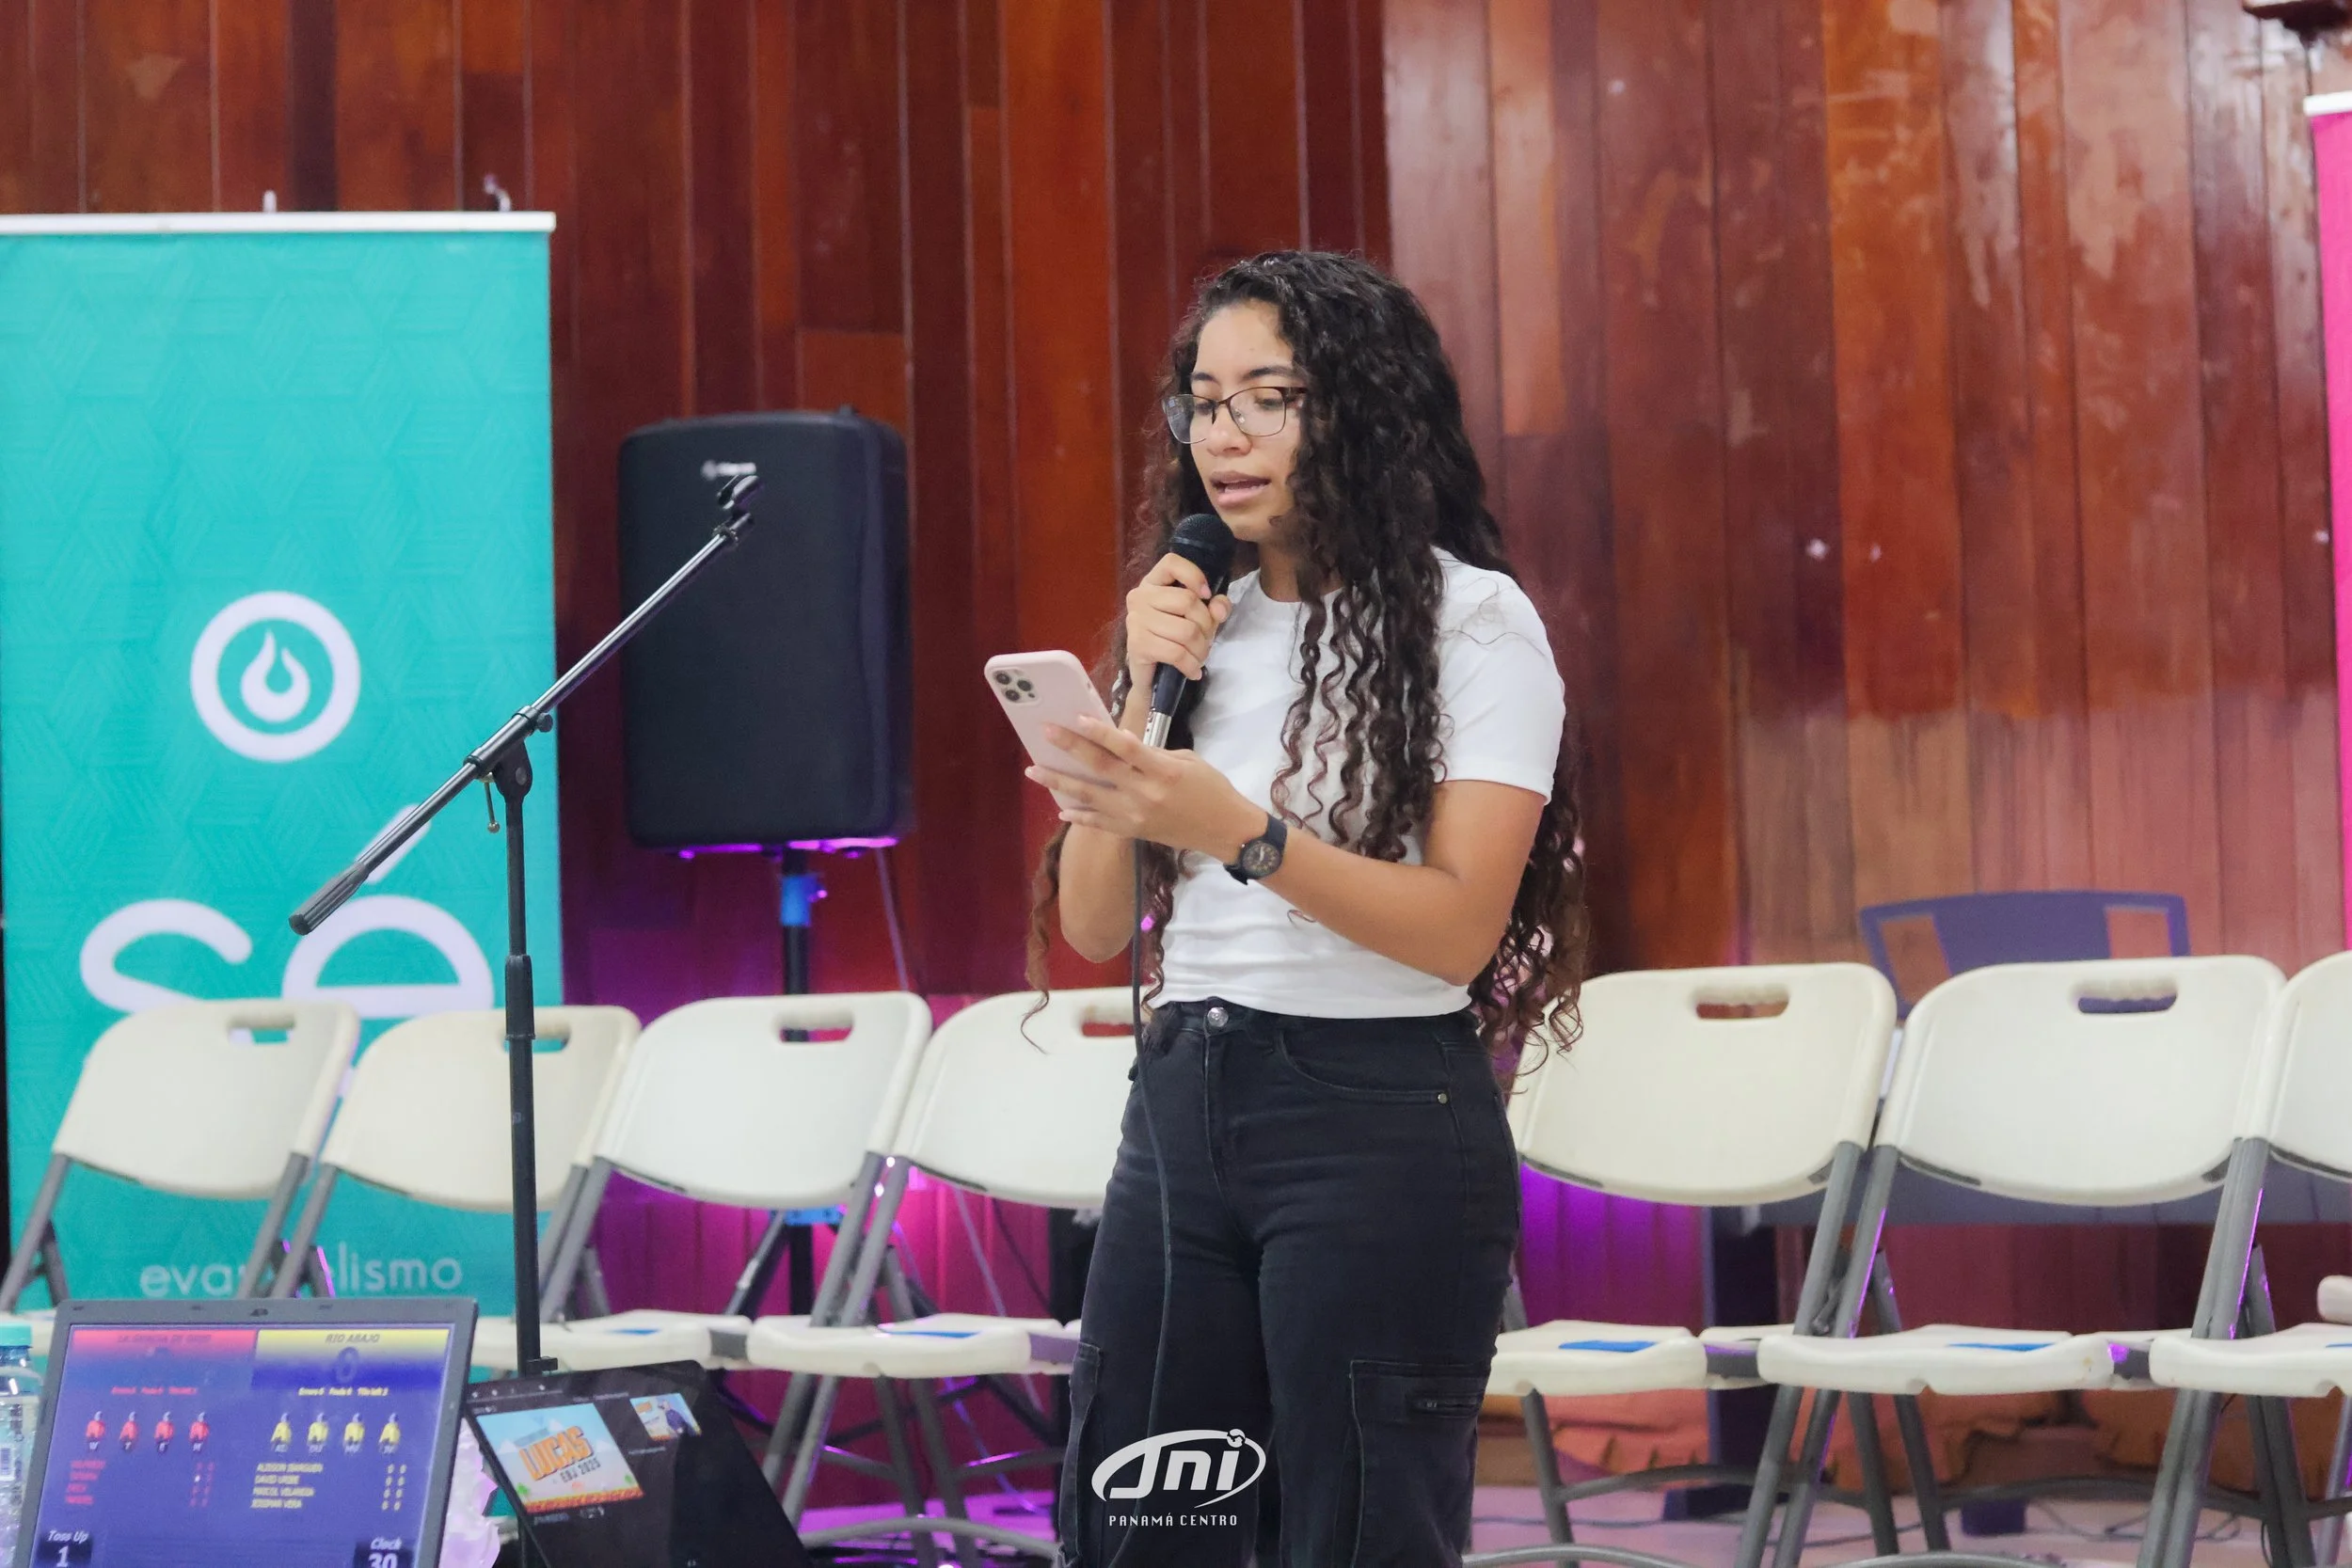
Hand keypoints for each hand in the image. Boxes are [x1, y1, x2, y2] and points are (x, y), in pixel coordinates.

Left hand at [1029, 716, 1265, 860]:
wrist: (1224, 830)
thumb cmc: (1211, 789)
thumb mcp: (1188, 761)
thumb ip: (1152, 754)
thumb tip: (1120, 743)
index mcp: (1164, 772)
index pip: (1126, 748)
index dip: (1100, 732)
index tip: (1077, 718)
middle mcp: (1146, 794)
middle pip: (1101, 768)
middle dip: (1071, 749)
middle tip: (1045, 733)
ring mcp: (1136, 816)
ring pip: (1090, 797)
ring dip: (1060, 783)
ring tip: (1035, 771)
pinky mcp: (1133, 832)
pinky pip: (1099, 823)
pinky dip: (1079, 816)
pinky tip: (1061, 809)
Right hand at [1125, 551, 1232, 696]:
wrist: (1151, 677)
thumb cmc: (1174, 640)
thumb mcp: (1200, 619)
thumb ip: (1214, 607)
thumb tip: (1219, 607)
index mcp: (1153, 583)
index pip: (1171, 562)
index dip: (1194, 576)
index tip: (1207, 595)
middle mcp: (1140, 597)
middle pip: (1187, 600)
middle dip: (1206, 626)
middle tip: (1205, 641)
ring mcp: (1136, 620)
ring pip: (1186, 630)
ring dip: (1201, 649)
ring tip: (1199, 657)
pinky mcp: (1137, 645)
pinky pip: (1176, 653)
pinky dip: (1191, 665)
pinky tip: (1192, 671)